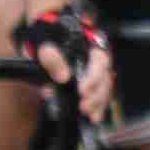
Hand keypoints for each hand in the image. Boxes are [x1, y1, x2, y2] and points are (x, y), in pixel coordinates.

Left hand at [19, 4, 116, 124]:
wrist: (44, 34)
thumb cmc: (47, 34)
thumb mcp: (45, 42)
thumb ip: (52, 57)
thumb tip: (63, 77)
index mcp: (90, 44)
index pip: (99, 61)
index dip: (93, 77)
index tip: (82, 91)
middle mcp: (97, 57)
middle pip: (105, 77)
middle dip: (96, 94)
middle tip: (84, 107)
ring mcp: (96, 69)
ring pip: (105, 87)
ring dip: (99, 102)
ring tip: (90, 114)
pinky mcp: (91, 81)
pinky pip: (100, 93)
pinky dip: (98, 105)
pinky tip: (94, 116)